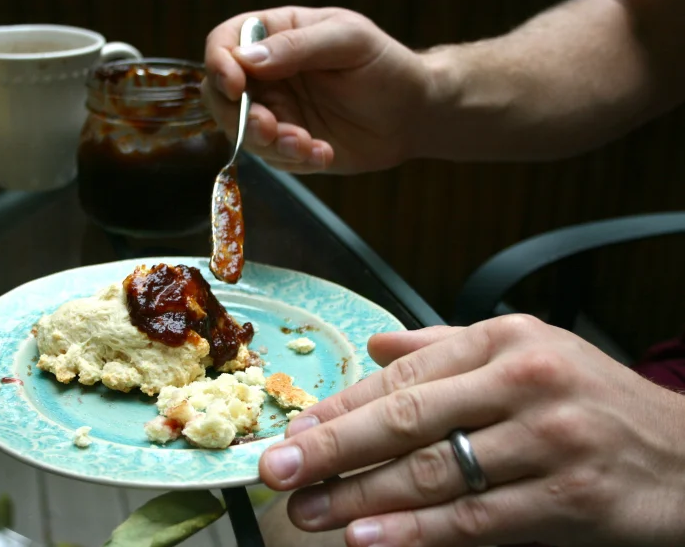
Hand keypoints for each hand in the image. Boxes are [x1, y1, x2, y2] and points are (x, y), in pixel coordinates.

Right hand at [203, 7, 431, 173]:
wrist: (413, 112)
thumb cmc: (384, 64)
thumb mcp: (347, 41)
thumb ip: (297, 47)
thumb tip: (246, 59)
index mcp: (274, 36)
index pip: (224, 44)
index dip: (219, 65)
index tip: (236, 86)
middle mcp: (267, 75)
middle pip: (221, 95)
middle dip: (240, 116)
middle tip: (269, 128)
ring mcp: (277, 112)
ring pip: (244, 133)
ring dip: (271, 144)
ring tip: (307, 144)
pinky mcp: (289, 146)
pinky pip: (274, 159)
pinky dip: (296, 160)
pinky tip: (324, 152)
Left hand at [258, 315, 684, 545]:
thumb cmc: (590, 397)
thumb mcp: (526, 350)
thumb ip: (444, 346)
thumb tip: (375, 346)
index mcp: (503, 341)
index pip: (403, 376)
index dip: (341, 407)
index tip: (294, 431)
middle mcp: (522, 381)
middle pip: (407, 419)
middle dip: (333, 448)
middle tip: (277, 471)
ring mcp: (547, 440)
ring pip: (433, 473)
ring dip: (361, 496)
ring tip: (309, 511)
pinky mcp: (568, 500)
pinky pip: (476, 519)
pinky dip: (417, 532)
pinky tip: (369, 538)